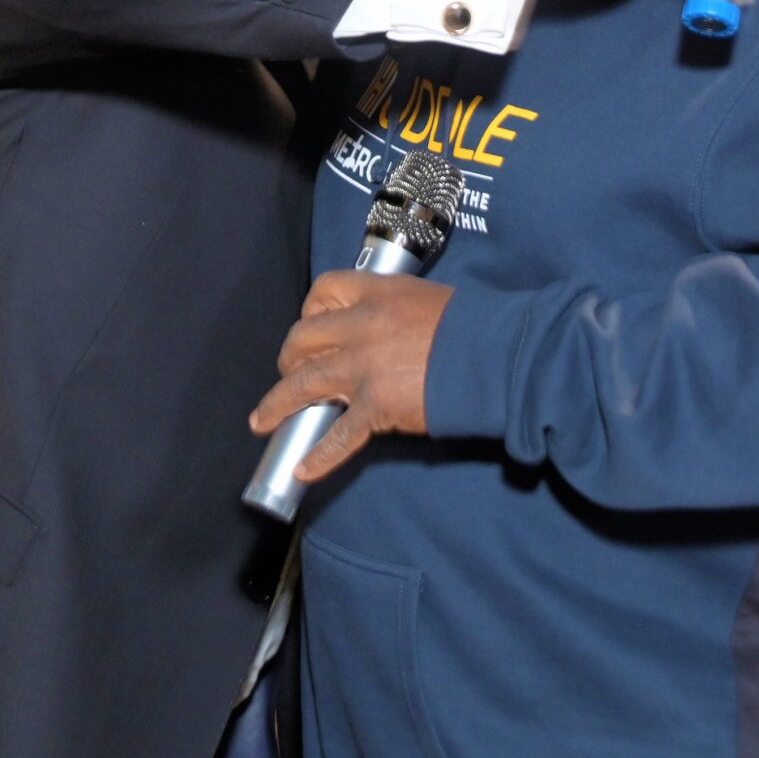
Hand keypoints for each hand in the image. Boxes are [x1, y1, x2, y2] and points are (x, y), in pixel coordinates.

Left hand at [248, 271, 454, 482]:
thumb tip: (386, 331)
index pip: (325, 289)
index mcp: (377, 293)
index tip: (311, 326)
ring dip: (278, 405)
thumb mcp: (428, 299)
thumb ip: (397, 311)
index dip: (311, 310)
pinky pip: (338, 435)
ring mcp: (364, 367)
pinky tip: (304, 468)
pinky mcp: (377, 405)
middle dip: (289, 358)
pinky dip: (319, 455)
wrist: (496, 354)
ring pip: (304, 384)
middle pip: (302, 338)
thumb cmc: (475, 326)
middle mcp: (362, 326)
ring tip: (262, 420)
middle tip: (290, 373)